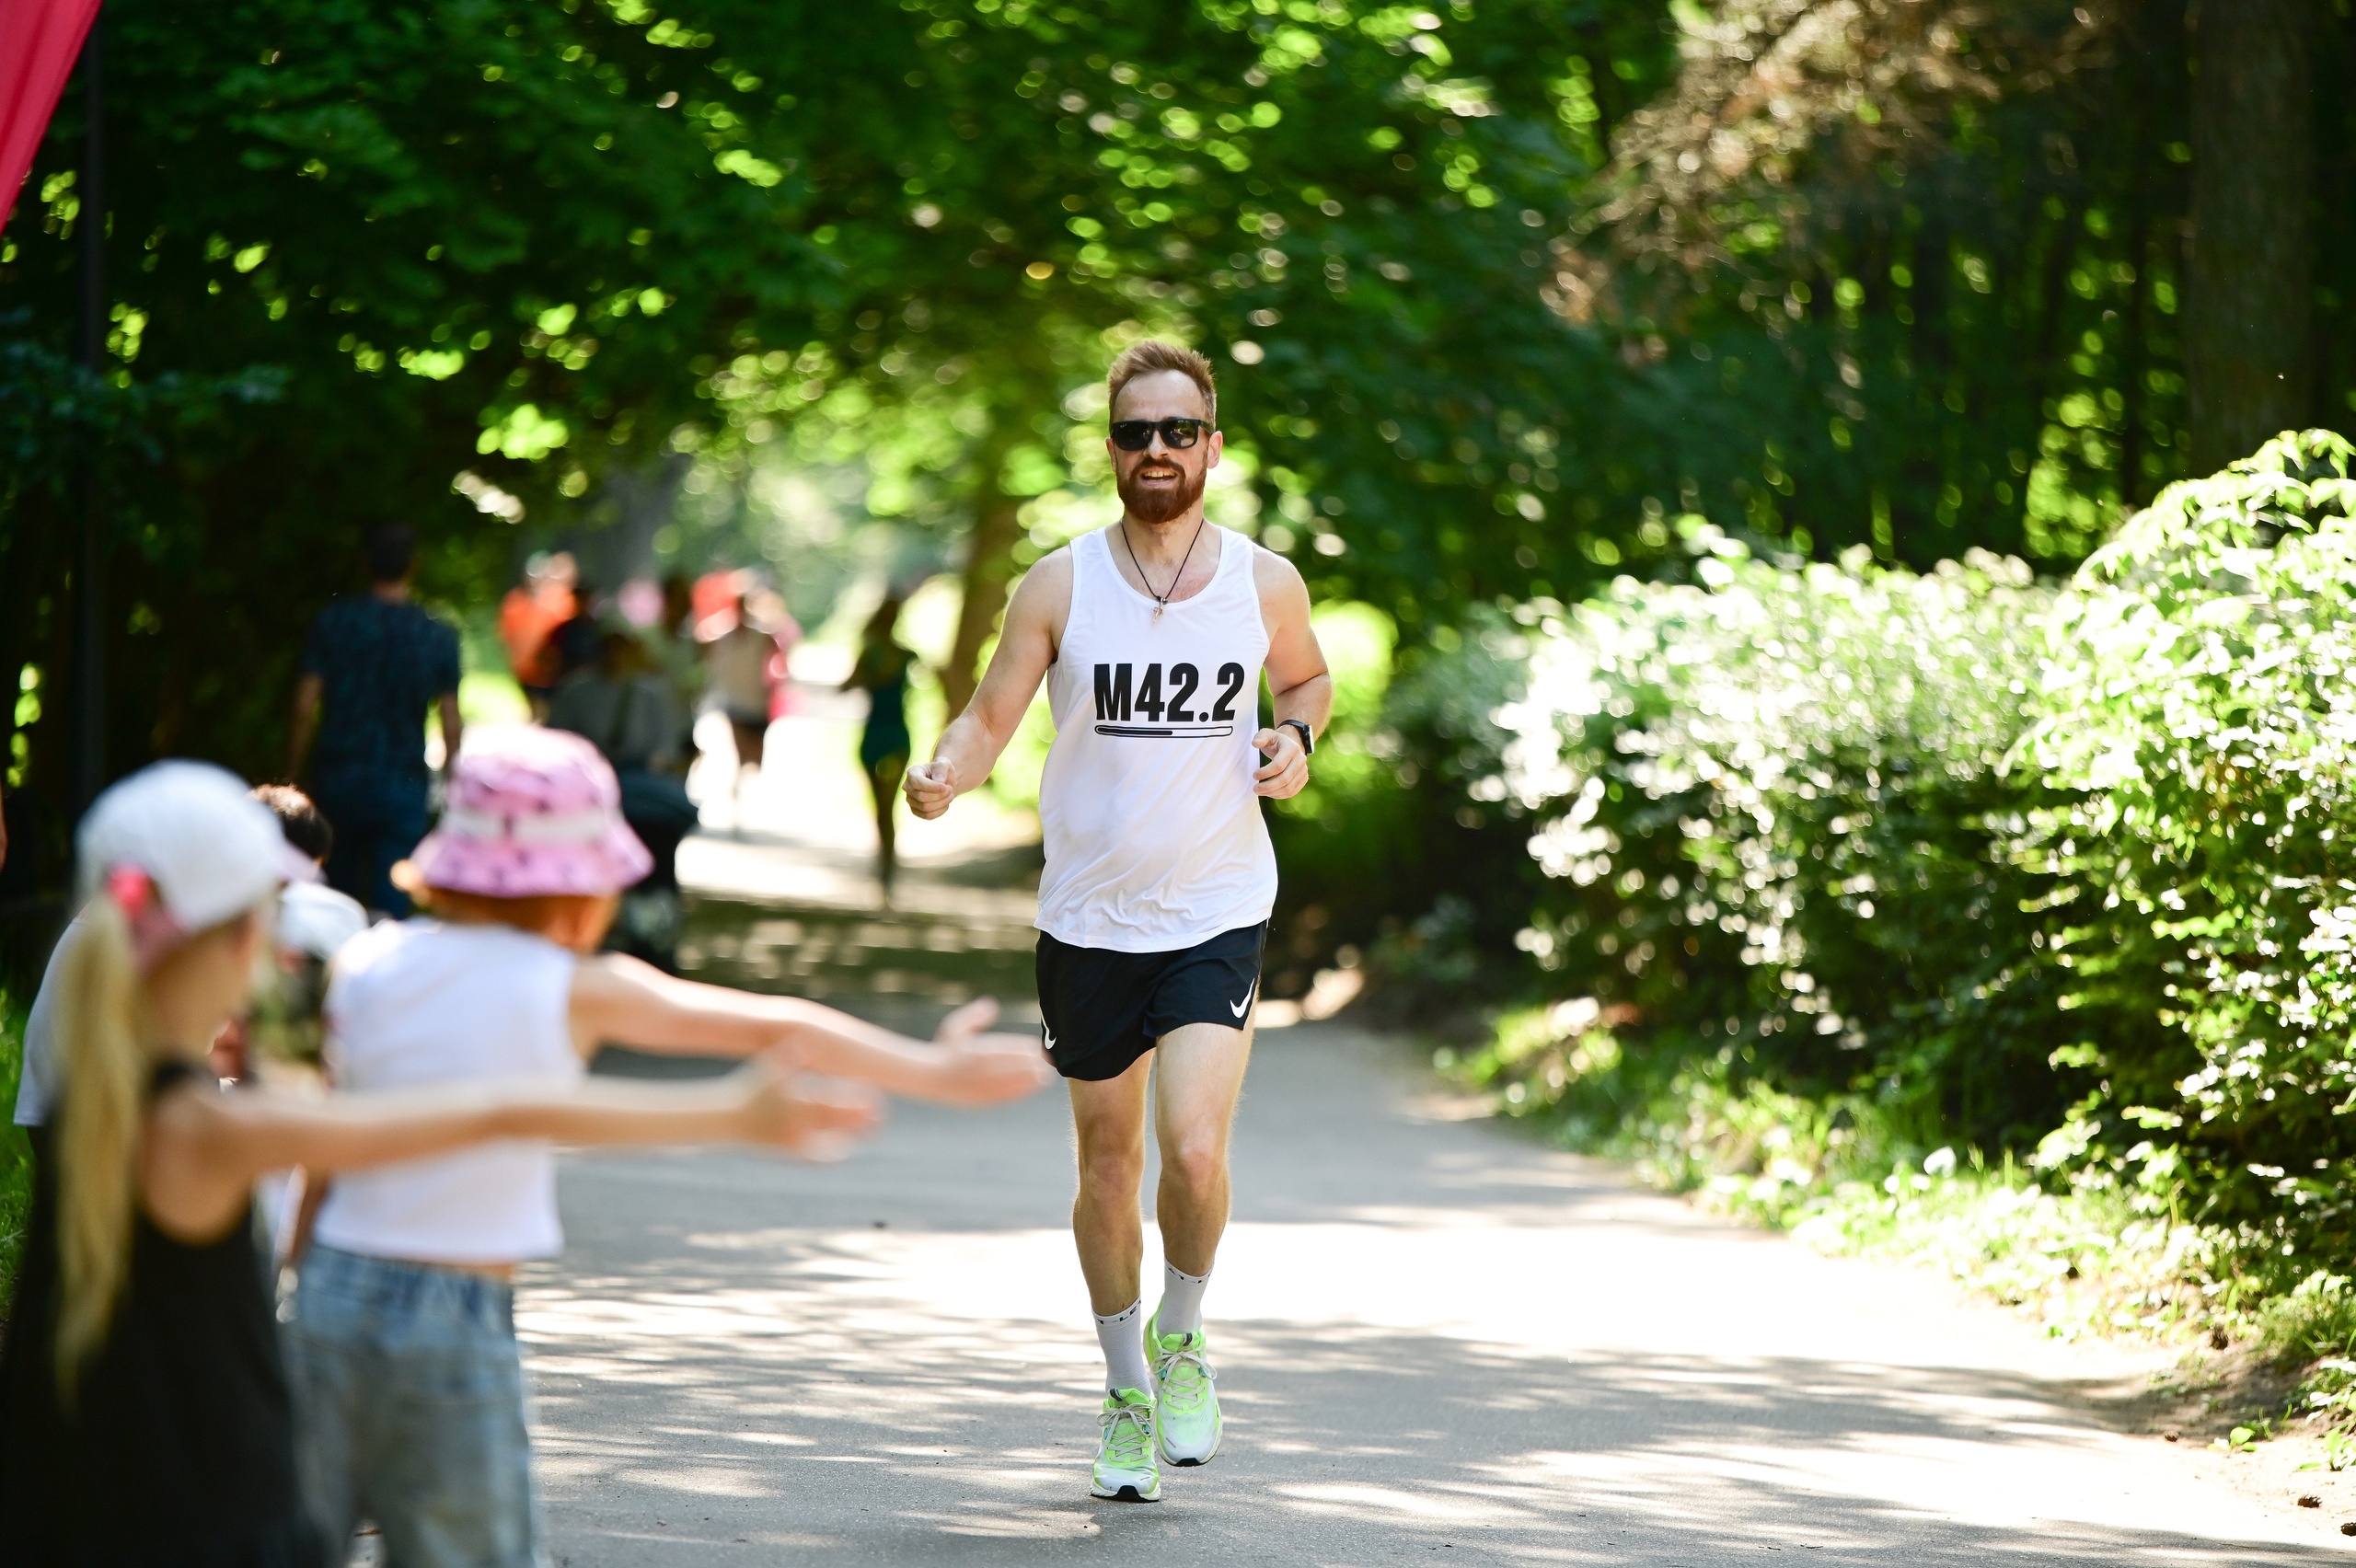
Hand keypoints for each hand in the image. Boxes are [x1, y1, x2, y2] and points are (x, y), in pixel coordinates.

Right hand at [734, 1060, 883, 1160]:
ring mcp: (793, 1143)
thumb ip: (793, 1053)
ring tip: (870, 1129)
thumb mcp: (770, 1066)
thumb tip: (808, 1035)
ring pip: (829, 1142)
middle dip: (859, 1119)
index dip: (856, 1101)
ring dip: (850, 1135)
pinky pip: (814, 1158)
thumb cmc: (750, 1087)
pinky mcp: (787, 1154)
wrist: (726, 1119)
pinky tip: (845, 1150)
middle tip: (880, 1115)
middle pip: (837, 1125)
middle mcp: (798, 1127)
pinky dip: (831, 1154)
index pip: (835, 1104)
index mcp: (798, 1105)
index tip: (873, 1096)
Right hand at [903, 758, 957, 820]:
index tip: (945, 787)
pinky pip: (927, 816)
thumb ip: (941, 769)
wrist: (943, 782)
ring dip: (942, 803)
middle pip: (921, 797)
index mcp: (912, 772)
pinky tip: (945, 804)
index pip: (917, 782)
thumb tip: (939, 781)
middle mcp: (907, 786)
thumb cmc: (942, 771)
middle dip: (940, 795)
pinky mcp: (916, 811)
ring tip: (950, 795)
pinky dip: (940, 811)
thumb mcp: (944, 764)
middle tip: (950, 789)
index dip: (932, 787)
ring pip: (925, 808)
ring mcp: (910, 800)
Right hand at [927, 999, 1053, 1105]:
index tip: (1036, 1047)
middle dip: (1032, 1065)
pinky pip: (1004, 1097)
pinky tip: (1030, 1089)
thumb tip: (992, 1004)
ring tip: (1045, 1077)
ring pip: (1011, 1084)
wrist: (928, 1078)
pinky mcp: (981, 1100)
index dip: (1024, 1049)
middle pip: (1012, 1067)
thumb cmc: (943, 1049)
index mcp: (975, 1051)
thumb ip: (975, 1016)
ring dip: (1030, 1080)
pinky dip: (1020, 1093)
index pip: (1006, 1049)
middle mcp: (980, 1071)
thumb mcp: (955, 1027)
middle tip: (1047, 1061)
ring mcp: (981, 1087)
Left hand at [1252, 726, 1309, 799]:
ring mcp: (1303, 770)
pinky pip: (1292, 791)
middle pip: (1285, 779)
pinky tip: (1270, 793)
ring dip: (1273, 793)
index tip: (1254, 775)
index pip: (1279, 765)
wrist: (1291, 744)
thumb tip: (1255, 743)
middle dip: (1268, 786)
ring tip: (1260, 791)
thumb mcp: (1267, 734)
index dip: (1265, 773)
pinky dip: (1280, 795)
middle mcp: (1300, 760)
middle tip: (1255, 789)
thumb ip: (1261, 737)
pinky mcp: (1303, 778)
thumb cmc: (1276, 741)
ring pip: (1289, 788)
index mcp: (1292, 748)